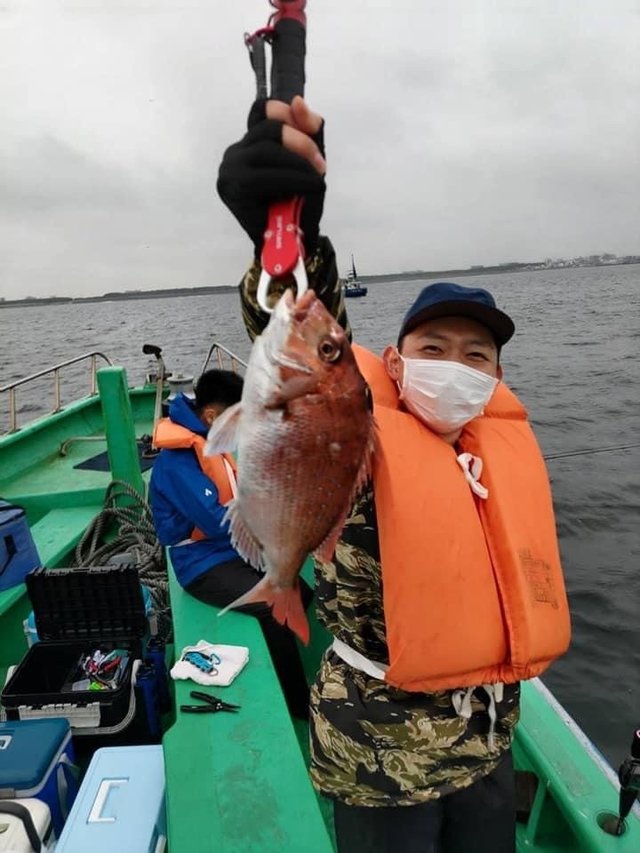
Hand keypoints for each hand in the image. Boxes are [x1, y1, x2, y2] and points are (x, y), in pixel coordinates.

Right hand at [217, 96, 326, 257]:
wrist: (290, 247)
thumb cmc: (298, 206)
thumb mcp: (307, 163)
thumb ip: (307, 132)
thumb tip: (298, 101)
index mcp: (249, 145)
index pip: (261, 110)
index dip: (285, 111)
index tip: (311, 129)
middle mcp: (234, 154)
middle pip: (269, 128)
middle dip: (302, 142)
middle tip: (321, 165)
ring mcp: (230, 171)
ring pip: (268, 149)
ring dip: (300, 163)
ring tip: (316, 180)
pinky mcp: (234, 190)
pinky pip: (268, 175)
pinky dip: (296, 179)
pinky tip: (310, 188)